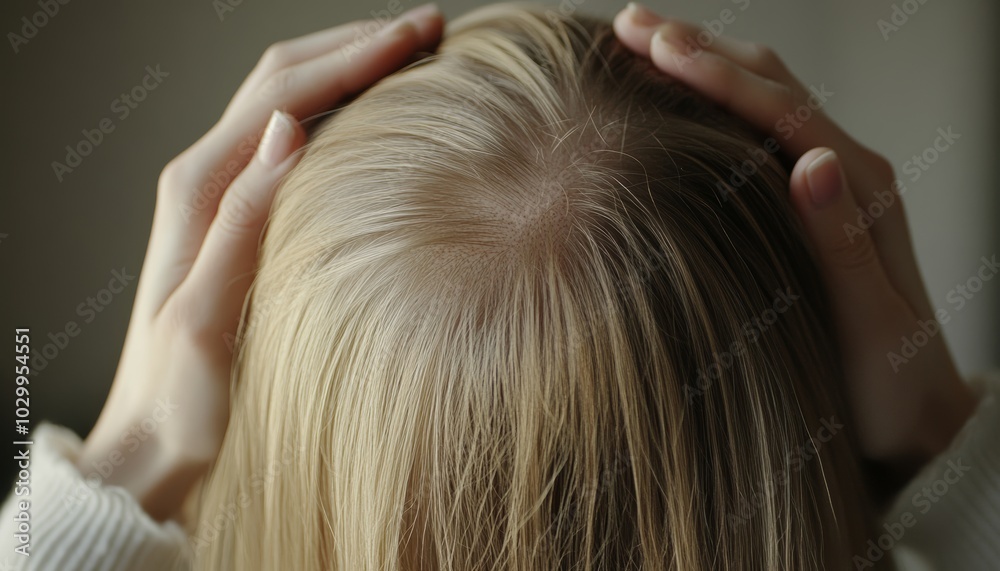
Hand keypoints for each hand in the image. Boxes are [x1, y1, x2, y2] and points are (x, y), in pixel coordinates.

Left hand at [75, 4, 443, 520]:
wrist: (149, 442)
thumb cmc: (180, 398)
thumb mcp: (206, 317)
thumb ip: (243, 220)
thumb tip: (288, 129)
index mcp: (199, 189)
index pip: (287, 94)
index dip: (356, 55)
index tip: (420, 34)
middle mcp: (206, 178)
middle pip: (285, 78)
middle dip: (356, 43)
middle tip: (429, 27)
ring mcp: (222, 194)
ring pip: (289, 102)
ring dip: (346, 67)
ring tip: (409, 52)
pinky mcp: (239, 218)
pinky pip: (292, 139)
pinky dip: (337, 109)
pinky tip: (372, 114)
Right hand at [613, 4, 976, 469]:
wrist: (917, 413)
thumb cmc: (890, 382)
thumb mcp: (871, 321)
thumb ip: (843, 240)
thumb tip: (815, 161)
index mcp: (860, 188)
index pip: (781, 110)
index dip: (717, 74)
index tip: (657, 45)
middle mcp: (847, 170)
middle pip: (770, 84)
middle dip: (700, 47)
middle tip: (629, 24)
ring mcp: (830, 181)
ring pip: (763, 98)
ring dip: (706, 61)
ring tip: (642, 41)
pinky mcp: (811, 199)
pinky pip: (759, 129)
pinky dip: (714, 99)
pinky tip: (677, 99)